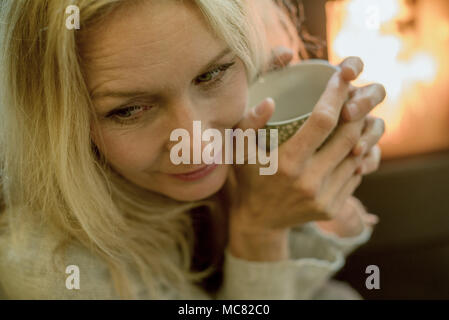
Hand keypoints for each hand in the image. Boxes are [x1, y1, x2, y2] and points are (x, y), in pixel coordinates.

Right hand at [226, 57, 384, 260]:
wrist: (259, 221)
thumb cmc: (250, 178)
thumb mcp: (239, 150)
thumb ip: (248, 123)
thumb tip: (270, 102)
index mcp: (288, 163)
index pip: (322, 121)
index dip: (336, 94)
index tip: (341, 77)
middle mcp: (310, 182)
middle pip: (349, 136)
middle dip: (356, 110)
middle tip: (354, 95)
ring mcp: (324, 198)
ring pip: (357, 156)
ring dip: (361, 132)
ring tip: (356, 117)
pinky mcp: (333, 208)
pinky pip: (356, 174)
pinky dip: (357, 156)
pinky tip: (350, 145)